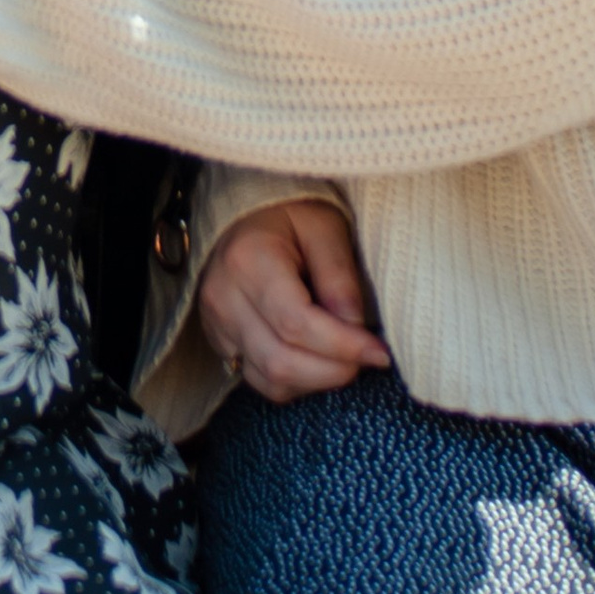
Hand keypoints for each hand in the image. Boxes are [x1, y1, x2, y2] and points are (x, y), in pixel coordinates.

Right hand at [196, 197, 390, 403]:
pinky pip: (257, 379)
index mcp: (248, 260)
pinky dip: (294, 382)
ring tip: (346, 359)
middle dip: (333, 370)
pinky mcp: (218, 338)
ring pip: (269, 379)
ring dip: (316, 381)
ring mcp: (215, 322)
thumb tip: (357, 331)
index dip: (342, 345)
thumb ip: (340, 278)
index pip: (296, 323)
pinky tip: (317, 362)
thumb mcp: (325, 228)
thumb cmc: (290, 212)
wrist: (246, 211)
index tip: (379, 352)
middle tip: (368, 359)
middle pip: (280, 360)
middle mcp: (223, 297)